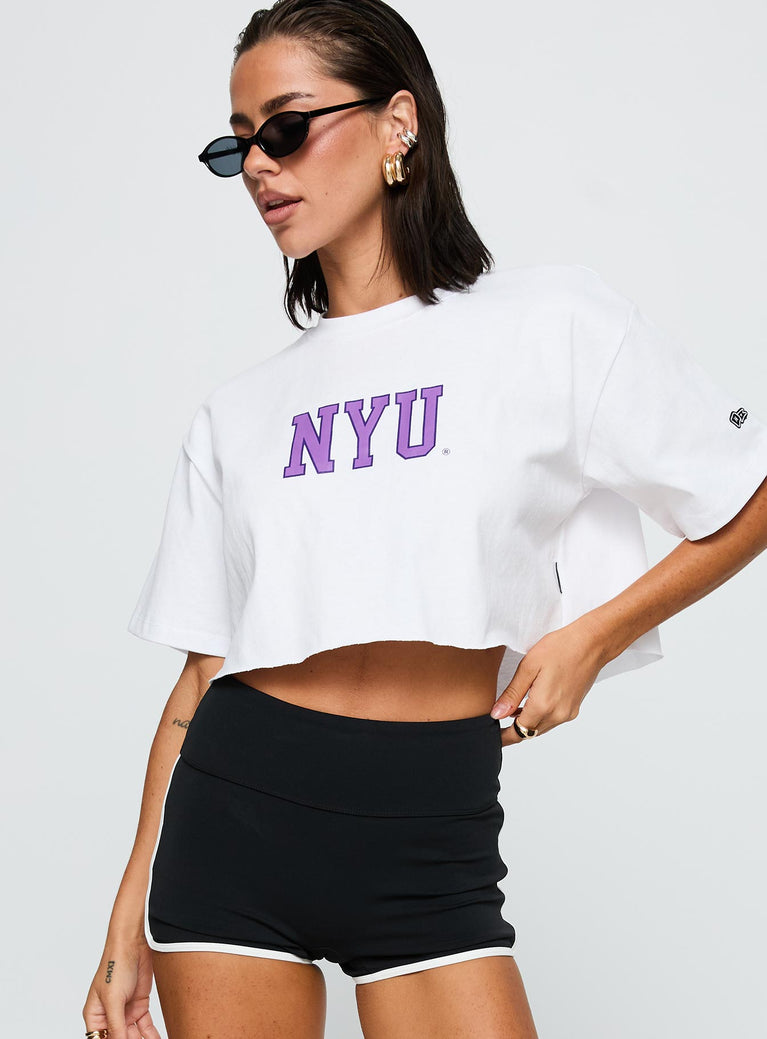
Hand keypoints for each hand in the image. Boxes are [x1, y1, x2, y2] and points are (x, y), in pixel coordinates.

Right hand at [82, 933, 161, 1038]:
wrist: (133, 945)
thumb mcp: (113, 999)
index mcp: (95, 1016)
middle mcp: (109, 1016)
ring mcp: (125, 1012)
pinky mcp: (139, 1006)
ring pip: (132, 1036)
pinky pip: (145, 1027)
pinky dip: (151, 1036)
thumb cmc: (116, 966)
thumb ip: (116, 1025)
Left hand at [491, 619, 606, 747]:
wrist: (591, 643)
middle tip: (498, 721)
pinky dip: (539, 716)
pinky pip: (552, 720)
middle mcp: (558, 714)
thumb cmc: (560, 648)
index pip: (518, 732)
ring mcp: (568, 713)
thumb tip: (497, 714)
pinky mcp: (574, 708)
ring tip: (511, 710)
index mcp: (544, 705)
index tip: (492, 736)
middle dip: (513, 730)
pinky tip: (530, 702)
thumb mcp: (528, 667)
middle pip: (530, 733)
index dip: (503, 736)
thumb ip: (512, 694)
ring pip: (541, 727)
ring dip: (527, 722)